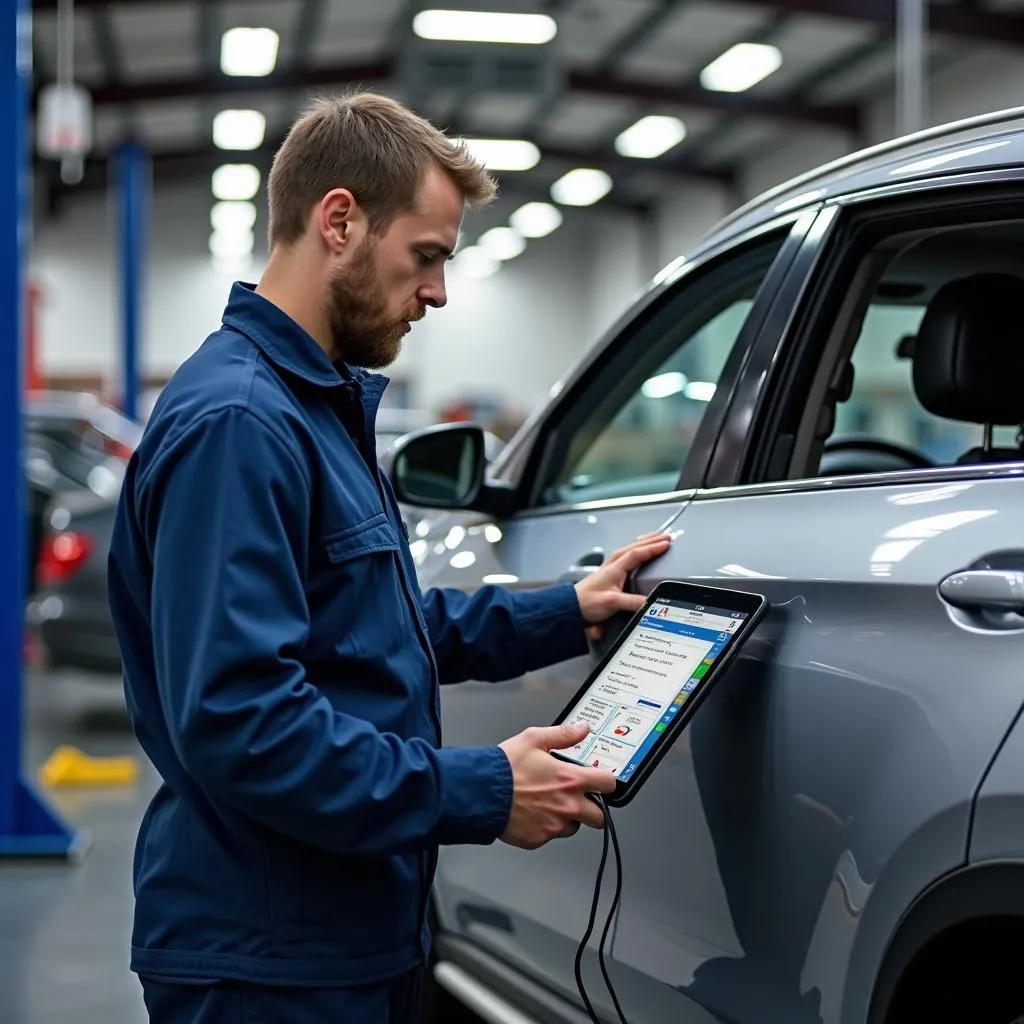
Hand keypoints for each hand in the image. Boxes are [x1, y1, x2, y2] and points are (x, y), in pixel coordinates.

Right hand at [498, 722, 615, 849]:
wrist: (481, 793)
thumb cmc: (505, 767)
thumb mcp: (534, 739)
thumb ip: (563, 734)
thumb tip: (582, 729)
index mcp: (571, 780)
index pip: (608, 784)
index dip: (606, 781)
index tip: (600, 781)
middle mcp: (567, 806)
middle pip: (599, 817)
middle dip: (592, 808)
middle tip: (577, 799)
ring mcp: (554, 826)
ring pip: (573, 828)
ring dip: (567, 818)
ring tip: (548, 804)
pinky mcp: (539, 839)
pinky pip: (550, 835)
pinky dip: (545, 827)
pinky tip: (532, 813)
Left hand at [574, 531, 671, 638]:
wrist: (571, 606)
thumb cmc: (587, 602)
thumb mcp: (612, 603)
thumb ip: (632, 602)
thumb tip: (650, 602)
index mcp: (614, 568)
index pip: (637, 553)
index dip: (652, 548)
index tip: (666, 544)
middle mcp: (612, 565)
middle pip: (634, 547)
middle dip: (652, 540)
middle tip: (667, 536)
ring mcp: (610, 567)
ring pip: (630, 548)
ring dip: (644, 542)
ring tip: (656, 537)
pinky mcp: (609, 573)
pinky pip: (626, 554)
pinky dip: (636, 549)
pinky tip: (638, 550)